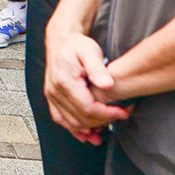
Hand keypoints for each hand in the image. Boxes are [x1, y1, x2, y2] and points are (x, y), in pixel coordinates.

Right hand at [43, 22, 128, 142]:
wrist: (61, 41)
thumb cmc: (77, 45)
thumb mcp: (90, 51)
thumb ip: (98, 69)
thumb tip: (107, 85)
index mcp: (65, 82)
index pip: (87, 108)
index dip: (107, 115)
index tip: (122, 113)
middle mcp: (55, 91)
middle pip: (80, 118)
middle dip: (101, 122)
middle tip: (118, 117)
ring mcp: (52, 96)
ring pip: (70, 122)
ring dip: (87, 130)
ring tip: (103, 133)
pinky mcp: (52, 98)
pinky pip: (60, 119)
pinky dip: (73, 129)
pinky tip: (85, 134)